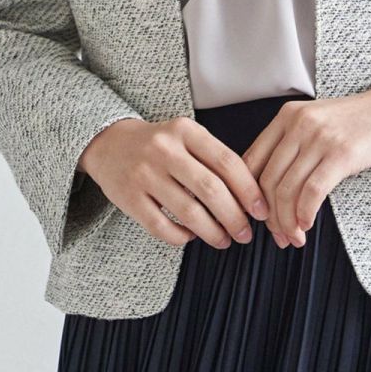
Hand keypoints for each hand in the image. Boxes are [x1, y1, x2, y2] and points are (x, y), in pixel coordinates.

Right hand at [77, 116, 270, 249]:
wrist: (108, 143)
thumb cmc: (160, 145)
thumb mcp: (187, 137)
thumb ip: (215, 159)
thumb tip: (250, 198)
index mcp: (186, 131)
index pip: (227, 162)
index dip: (249, 190)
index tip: (261, 211)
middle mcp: (164, 150)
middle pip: (211, 190)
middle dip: (234, 217)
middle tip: (245, 234)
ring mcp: (144, 174)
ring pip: (188, 212)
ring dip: (213, 232)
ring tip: (224, 240)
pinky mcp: (128, 198)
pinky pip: (162, 227)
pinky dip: (182, 237)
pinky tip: (192, 237)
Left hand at [240, 82, 370, 248]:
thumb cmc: (360, 121)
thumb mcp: (317, 123)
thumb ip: (292, 145)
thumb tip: (269, 189)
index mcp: (287, 116)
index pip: (251, 162)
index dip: (248, 196)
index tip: (258, 218)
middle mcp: (298, 124)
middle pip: (268, 180)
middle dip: (270, 216)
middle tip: (279, 236)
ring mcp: (320, 137)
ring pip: (287, 189)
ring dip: (287, 221)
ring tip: (295, 237)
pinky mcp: (342, 153)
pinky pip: (313, 192)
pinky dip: (305, 214)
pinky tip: (308, 225)